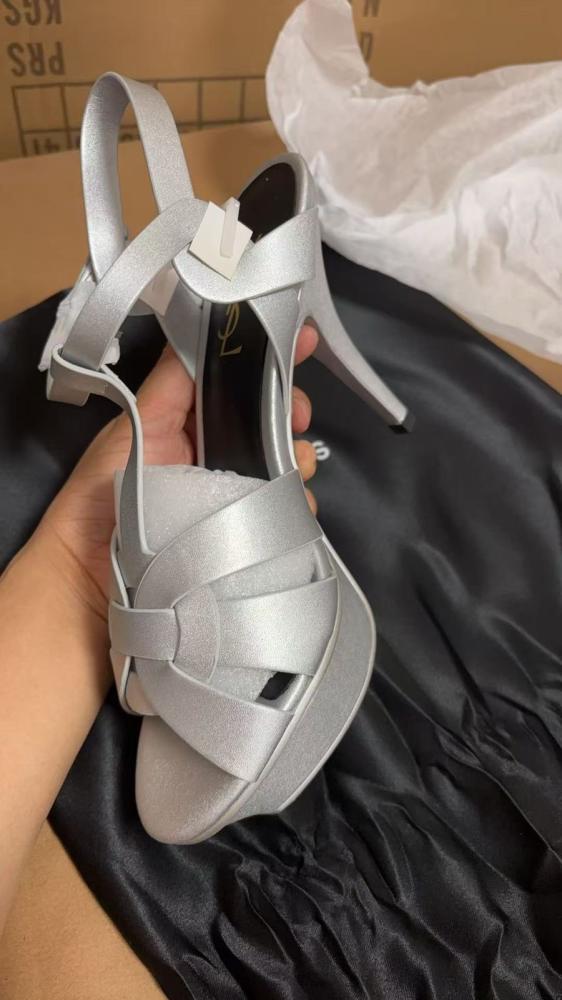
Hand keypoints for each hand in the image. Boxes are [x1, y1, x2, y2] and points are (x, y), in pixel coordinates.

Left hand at [39, 325, 318, 619]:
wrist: (90, 574)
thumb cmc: (102, 495)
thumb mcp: (137, 424)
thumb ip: (171, 381)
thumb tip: (199, 326)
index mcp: (189, 421)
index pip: (238, 381)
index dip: (271, 359)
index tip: (303, 341)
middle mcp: (215, 454)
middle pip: (271, 422)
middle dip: (293, 411)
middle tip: (298, 414)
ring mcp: (232, 496)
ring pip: (284, 466)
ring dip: (297, 458)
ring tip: (291, 464)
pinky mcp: (241, 536)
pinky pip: (282, 514)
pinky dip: (295, 507)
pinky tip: (292, 506)